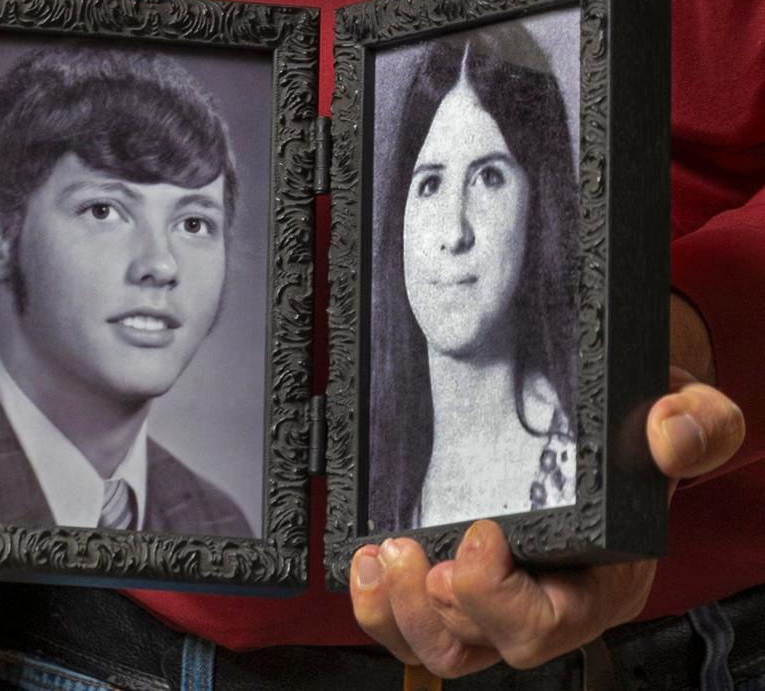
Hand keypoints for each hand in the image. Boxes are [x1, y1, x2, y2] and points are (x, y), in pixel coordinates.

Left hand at [350, 296, 745, 676]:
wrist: (618, 420)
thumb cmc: (644, 431)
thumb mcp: (688, 417)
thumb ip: (696, 426)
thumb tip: (669, 433)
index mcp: (600, 578)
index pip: (548, 622)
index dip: (499, 597)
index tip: (479, 534)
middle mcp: (545, 598)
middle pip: (481, 644)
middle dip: (434, 607)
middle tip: (408, 551)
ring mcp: (497, 595)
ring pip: (439, 645)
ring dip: (398, 611)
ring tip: (381, 556)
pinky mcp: (458, 577)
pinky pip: (415, 618)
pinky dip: (381, 601)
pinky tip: (366, 557)